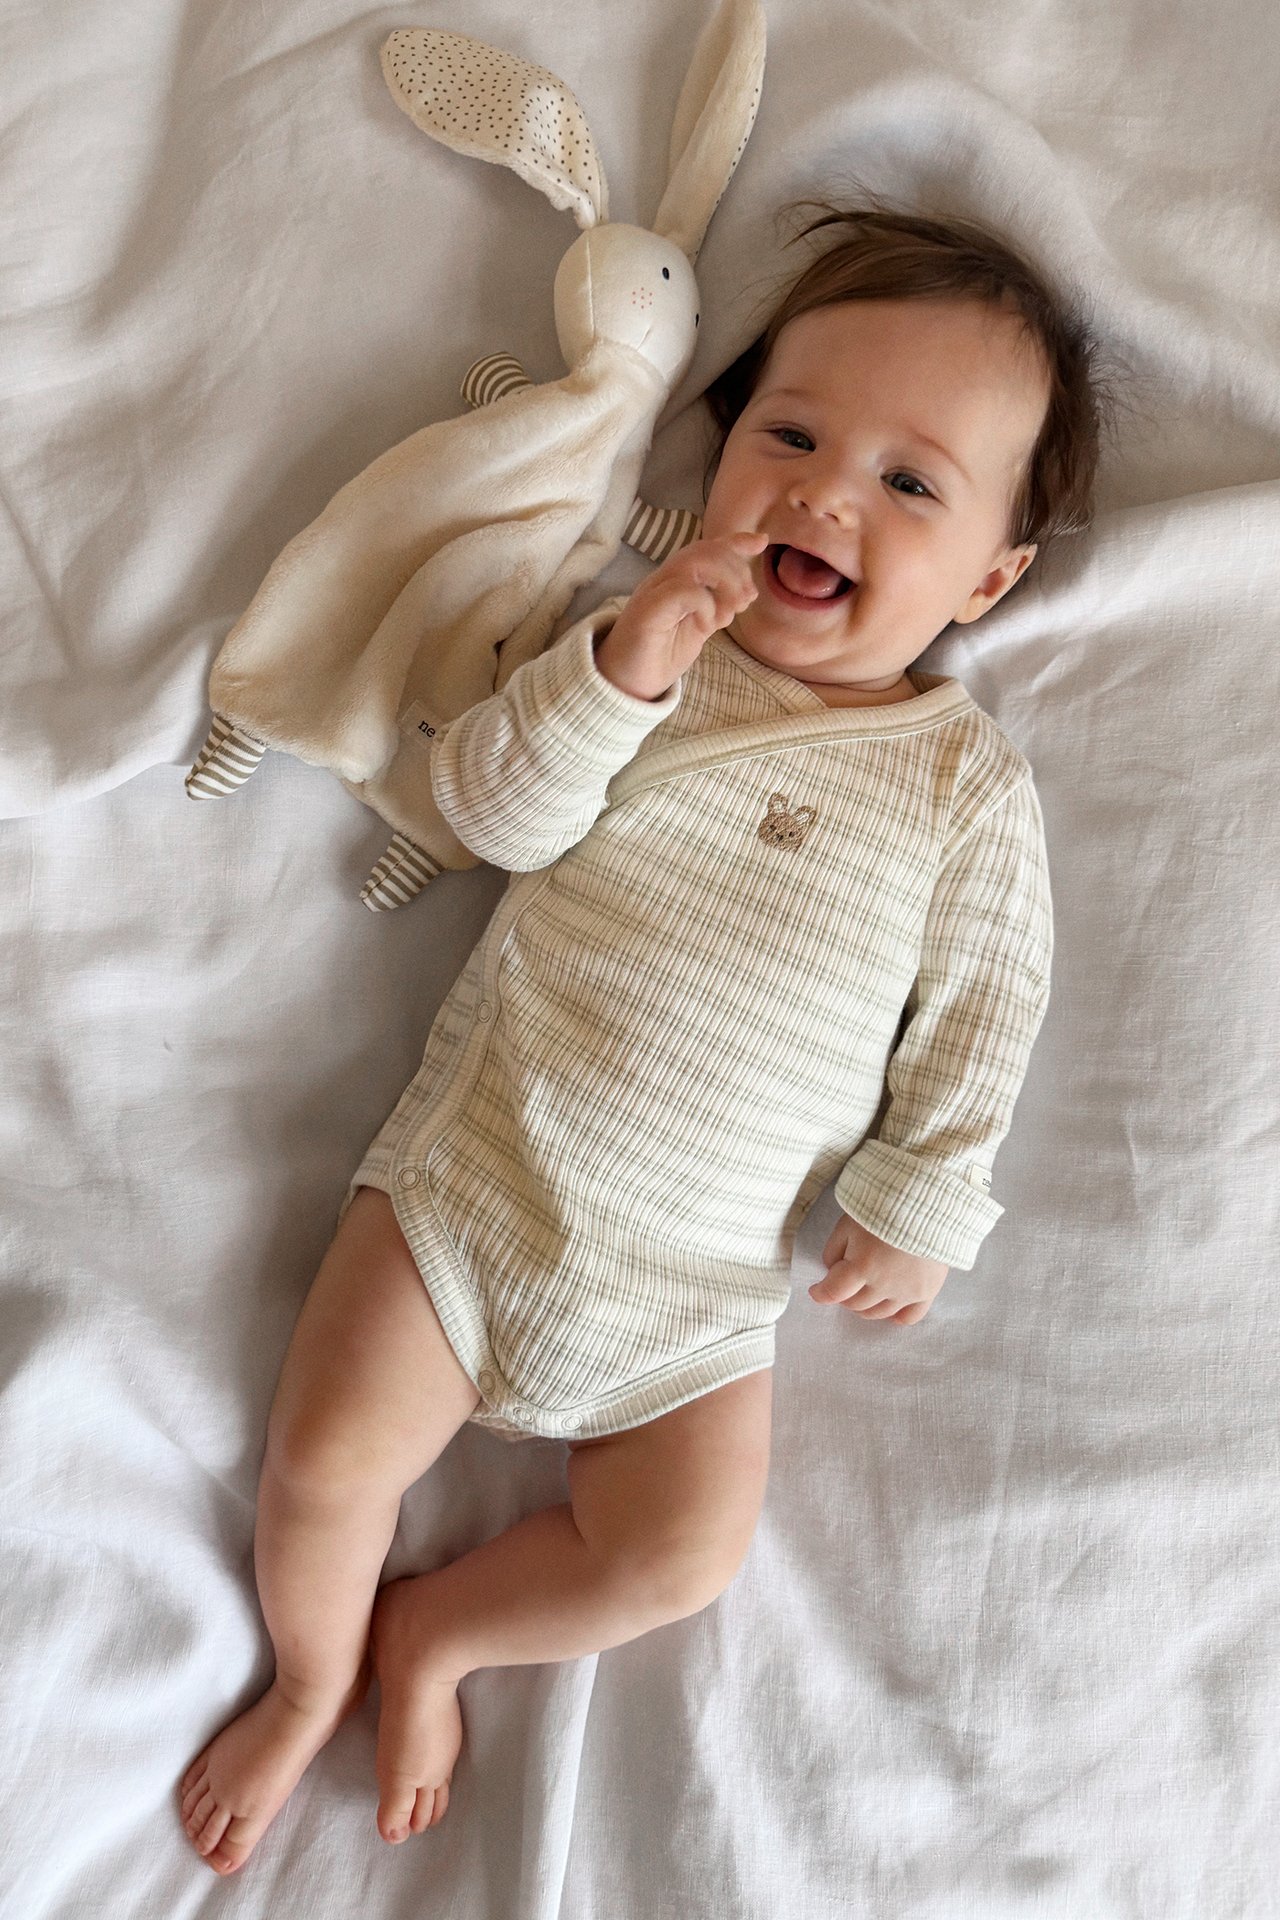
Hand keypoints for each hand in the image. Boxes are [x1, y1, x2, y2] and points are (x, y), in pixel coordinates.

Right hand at [593, 530, 765, 699]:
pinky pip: (682, 591)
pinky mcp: (648, 612)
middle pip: (702, 550)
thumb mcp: (699, 629)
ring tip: (734, 608)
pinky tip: (709, 624)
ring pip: (693, 563)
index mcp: (674, 582)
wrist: (624, 686)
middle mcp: (662, 581)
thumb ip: (718, 607)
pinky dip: (706, 603)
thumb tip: (746, 592)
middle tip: (748, 598)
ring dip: (725, 581)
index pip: (704, 549)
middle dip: (735, 567)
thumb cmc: (659, 658)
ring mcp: (653, 593)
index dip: (733, 541)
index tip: (760, 541)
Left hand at [809, 1214, 948, 1325]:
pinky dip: (896, 1316)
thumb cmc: (884, 1207)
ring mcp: (907, 1291)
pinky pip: (909, 1317)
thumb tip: (832, 1271)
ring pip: (878, 1313)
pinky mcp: (928, 1291)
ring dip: (866, 1305)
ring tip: (865, 1289)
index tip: (817, 1291)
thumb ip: (834, 1250)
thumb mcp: (849, 1222)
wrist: (929, 1201)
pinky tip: (890, 1306)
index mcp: (862, 1266)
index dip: (821, 1293)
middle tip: (845, 1281)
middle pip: (855, 1304)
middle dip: (844, 1295)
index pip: (834, 1292)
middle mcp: (884, 1285)